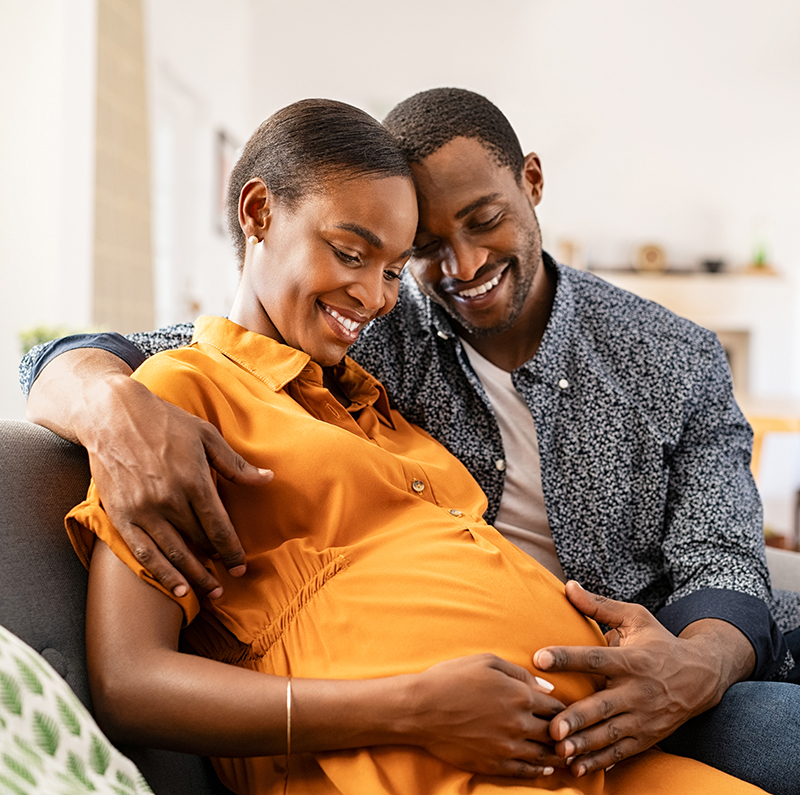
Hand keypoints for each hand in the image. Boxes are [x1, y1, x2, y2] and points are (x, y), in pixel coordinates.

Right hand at [83, 375, 272, 597]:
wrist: (113, 415)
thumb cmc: (165, 422)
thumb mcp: (206, 436)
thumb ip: (236, 464)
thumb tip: (267, 479)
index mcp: (194, 480)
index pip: (219, 527)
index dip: (232, 550)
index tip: (241, 566)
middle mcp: (169, 499)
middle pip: (198, 542)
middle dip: (216, 563)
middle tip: (228, 579)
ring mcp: (143, 510)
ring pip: (173, 554)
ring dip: (194, 576)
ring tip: (209, 592)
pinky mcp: (121, 515)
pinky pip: (143, 553)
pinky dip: (161, 574)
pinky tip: (176, 587)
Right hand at [411, 654, 565, 778]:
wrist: (421, 709)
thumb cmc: (451, 678)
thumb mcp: (487, 662)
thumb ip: (520, 673)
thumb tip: (546, 686)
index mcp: (520, 694)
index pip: (555, 706)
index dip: (562, 708)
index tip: (564, 711)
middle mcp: (519, 723)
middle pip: (555, 732)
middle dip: (564, 733)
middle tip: (571, 735)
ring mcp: (508, 746)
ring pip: (544, 755)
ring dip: (557, 755)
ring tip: (565, 755)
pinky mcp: (494, 764)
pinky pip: (526, 771)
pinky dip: (539, 770)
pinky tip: (544, 769)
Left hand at [533, 582, 751, 776]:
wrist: (701, 678)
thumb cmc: (659, 642)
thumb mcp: (635, 618)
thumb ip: (599, 606)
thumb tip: (568, 585)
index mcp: (630, 660)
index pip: (594, 658)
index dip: (567, 657)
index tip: (540, 657)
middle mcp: (636, 691)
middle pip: (602, 706)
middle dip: (577, 718)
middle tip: (551, 727)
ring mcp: (642, 718)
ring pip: (609, 734)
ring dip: (583, 744)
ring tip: (558, 750)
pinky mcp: (645, 738)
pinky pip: (619, 752)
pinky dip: (599, 761)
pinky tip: (576, 767)